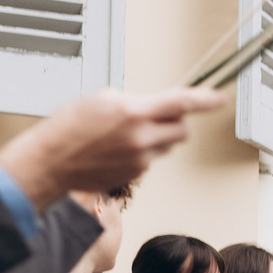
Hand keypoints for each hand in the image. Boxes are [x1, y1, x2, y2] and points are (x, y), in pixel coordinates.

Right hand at [0, 87, 225, 207]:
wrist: (51, 161)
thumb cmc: (70, 128)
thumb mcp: (102, 100)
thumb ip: (136, 102)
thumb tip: (156, 106)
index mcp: (133, 111)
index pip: (181, 103)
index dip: (205, 100)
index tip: (221, 98)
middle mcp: (140, 137)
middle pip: (181, 130)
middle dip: (173, 123)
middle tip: (154, 119)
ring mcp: (140, 159)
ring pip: (167, 146)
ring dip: (157, 139)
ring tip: (126, 136)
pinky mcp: (136, 174)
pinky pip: (152, 160)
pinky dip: (143, 154)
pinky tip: (118, 151)